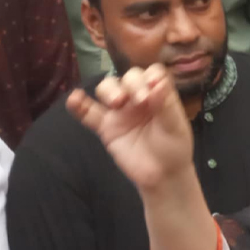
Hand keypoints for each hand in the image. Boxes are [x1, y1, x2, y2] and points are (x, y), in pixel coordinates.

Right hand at [67, 65, 193, 193]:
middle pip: (128, 78)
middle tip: (140, 101)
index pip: (151, 74)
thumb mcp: (175, 127)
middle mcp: (137, 98)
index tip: (153, 88)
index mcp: (158, 94)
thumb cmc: (173, 148)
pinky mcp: (105, 127)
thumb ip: (166, 105)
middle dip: (132, 84)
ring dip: (109, 90)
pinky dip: (79, 105)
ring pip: (108, 89)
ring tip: (117, 103)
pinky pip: (88, 113)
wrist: (161, 176)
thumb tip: (159, 82)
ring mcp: (120, 112)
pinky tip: (74, 99)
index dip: (151, 77)